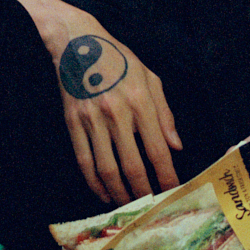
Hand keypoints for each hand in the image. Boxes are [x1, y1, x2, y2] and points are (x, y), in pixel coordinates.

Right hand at [52, 30, 182, 204]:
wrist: (78, 43)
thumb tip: (176, 146)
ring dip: (119, 193)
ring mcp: (92, 119)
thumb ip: (164, 114)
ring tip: (128, 206)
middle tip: (150, 207)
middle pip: (132, 165)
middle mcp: (116, 113)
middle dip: (143, 192)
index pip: (157, 149)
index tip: (173, 191)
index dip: (166, 175)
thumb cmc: (119, 59)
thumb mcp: (149, 78)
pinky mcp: (73, 122)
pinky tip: (103, 193)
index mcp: (140, 101)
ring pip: (106, 169)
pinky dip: (94, 183)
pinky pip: (84, 160)